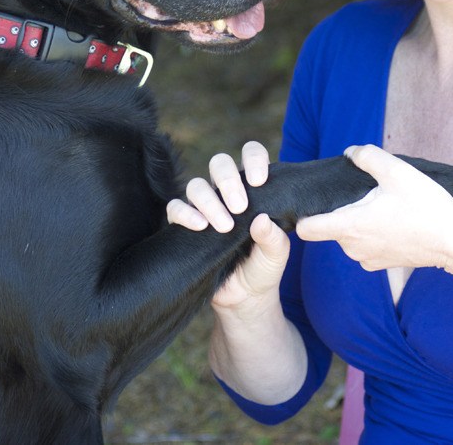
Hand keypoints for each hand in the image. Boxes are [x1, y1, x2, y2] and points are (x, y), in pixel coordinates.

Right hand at [166, 141, 289, 307]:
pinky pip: (175, 208)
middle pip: (219, 163)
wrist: (244, 299)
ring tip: (225, 227)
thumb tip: (261, 220)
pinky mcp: (184, 225)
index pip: (251, 155)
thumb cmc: (264, 268)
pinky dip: (184, 213)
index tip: (260, 180)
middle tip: (240, 206)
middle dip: (228, 179)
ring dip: (209, 201)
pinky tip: (200, 226)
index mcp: (253, 188)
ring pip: (196, 185)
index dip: (253, 158)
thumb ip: (274, 238)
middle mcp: (227, 192)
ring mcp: (205, 207)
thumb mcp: (277, 255)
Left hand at [296, 145, 452, 273]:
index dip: (304, 214)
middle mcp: (353, 248)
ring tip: (385, 206)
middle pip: (330, 225)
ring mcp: (367, 259)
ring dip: (360, 220)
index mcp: (350, 226)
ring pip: (349, 234)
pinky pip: (365, 244)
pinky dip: (373, 233)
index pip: (306, 229)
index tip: (314, 201)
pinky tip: (394, 221)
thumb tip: (349, 153)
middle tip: (369, 194)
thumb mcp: (397, 170)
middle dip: (343, 208)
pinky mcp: (381, 264)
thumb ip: (367, 156)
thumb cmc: (426, 206)